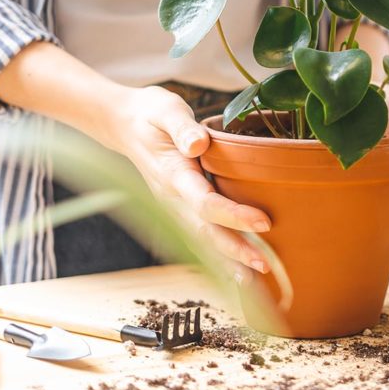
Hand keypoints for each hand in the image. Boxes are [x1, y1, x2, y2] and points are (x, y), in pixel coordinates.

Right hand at [107, 86, 272, 274]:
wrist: (122, 123)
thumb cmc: (151, 113)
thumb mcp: (166, 109)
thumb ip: (182, 126)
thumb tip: (197, 144)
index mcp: (173, 174)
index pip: (206, 203)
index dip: (234, 216)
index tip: (264, 223)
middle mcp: (172, 198)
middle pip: (205, 232)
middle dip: (235, 252)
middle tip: (266, 267)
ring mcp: (172, 206)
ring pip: (200, 240)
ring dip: (226, 262)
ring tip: (254, 281)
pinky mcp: (178, 208)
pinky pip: (198, 236)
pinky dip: (217, 255)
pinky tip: (237, 269)